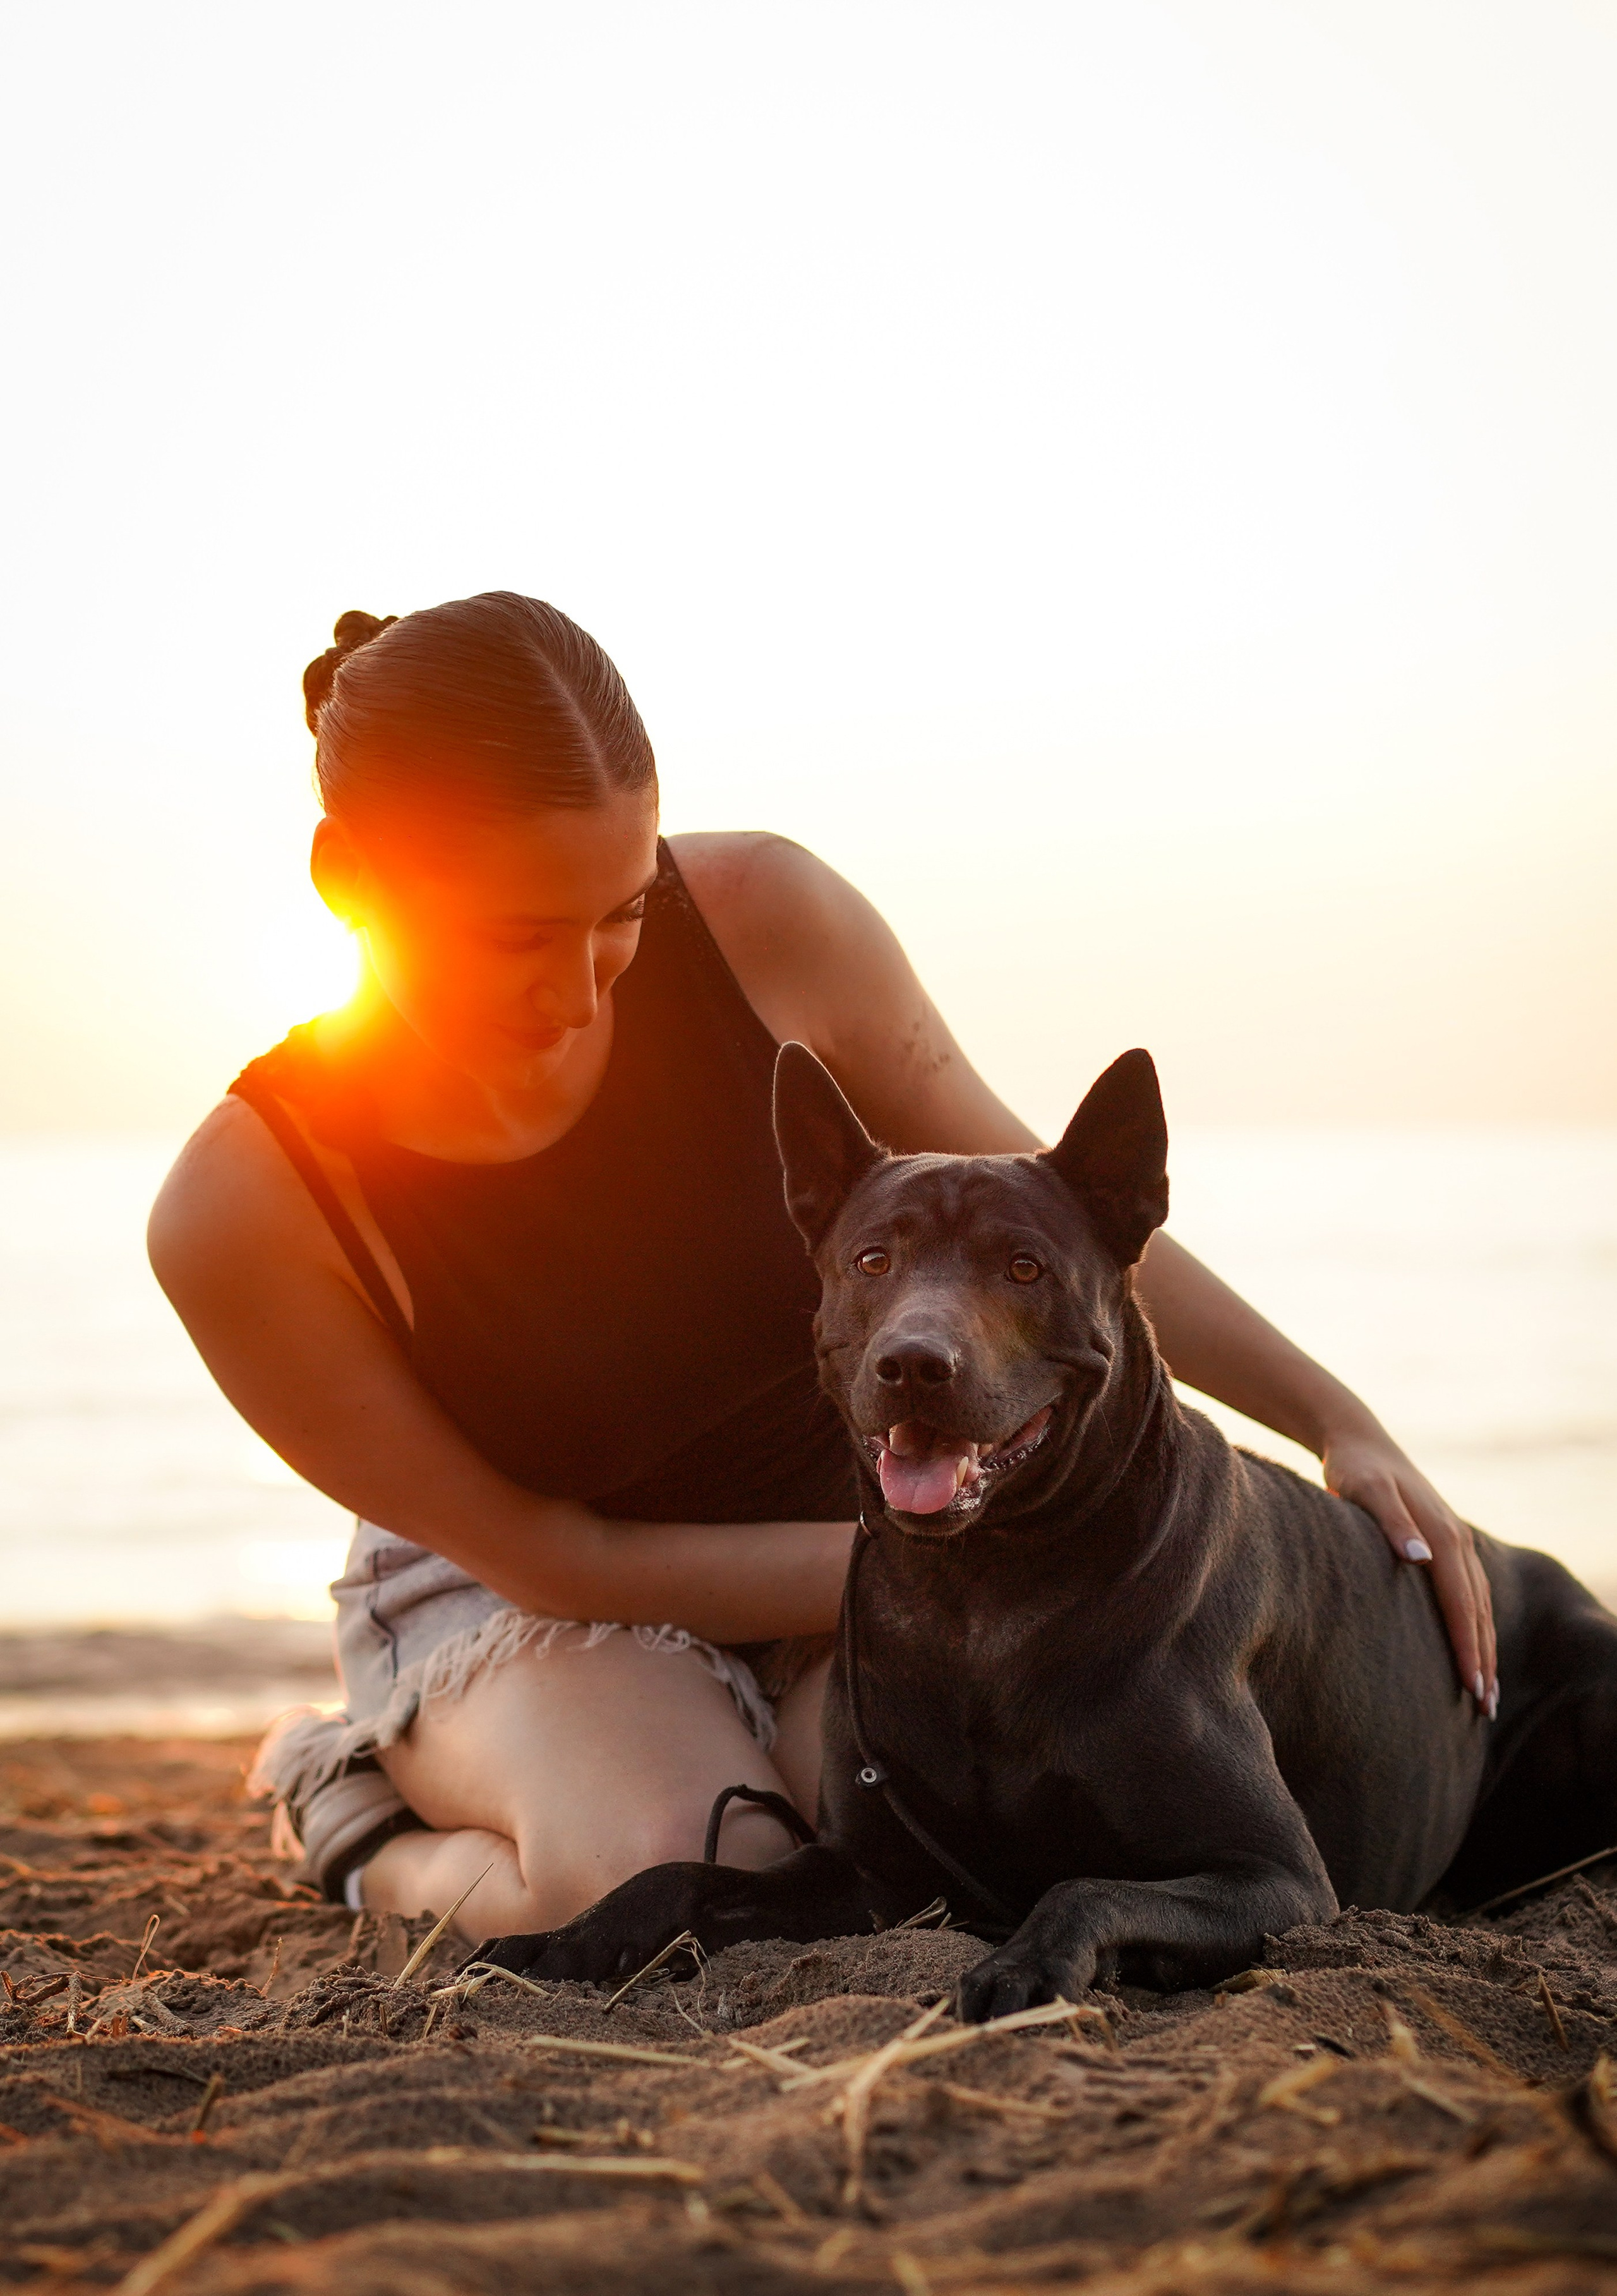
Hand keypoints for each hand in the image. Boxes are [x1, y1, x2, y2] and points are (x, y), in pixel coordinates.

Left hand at [1321, 1425, 1496, 1713]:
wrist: (1359, 1440)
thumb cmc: (1354, 1468)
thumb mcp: (1364, 1490)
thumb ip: (1390, 1522)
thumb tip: (1420, 1559)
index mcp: (1442, 1533)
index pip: (1460, 1602)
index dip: (1468, 1647)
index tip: (1472, 1687)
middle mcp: (1456, 1540)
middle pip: (1478, 1611)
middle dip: (1483, 1660)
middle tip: (1485, 1709)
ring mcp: (1455, 1541)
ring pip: (1479, 1605)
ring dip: (1484, 1648)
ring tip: (1484, 1693)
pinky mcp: (1445, 1544)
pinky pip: (1469, 1594)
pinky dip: (1476, 1626)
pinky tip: (1472, 1650)